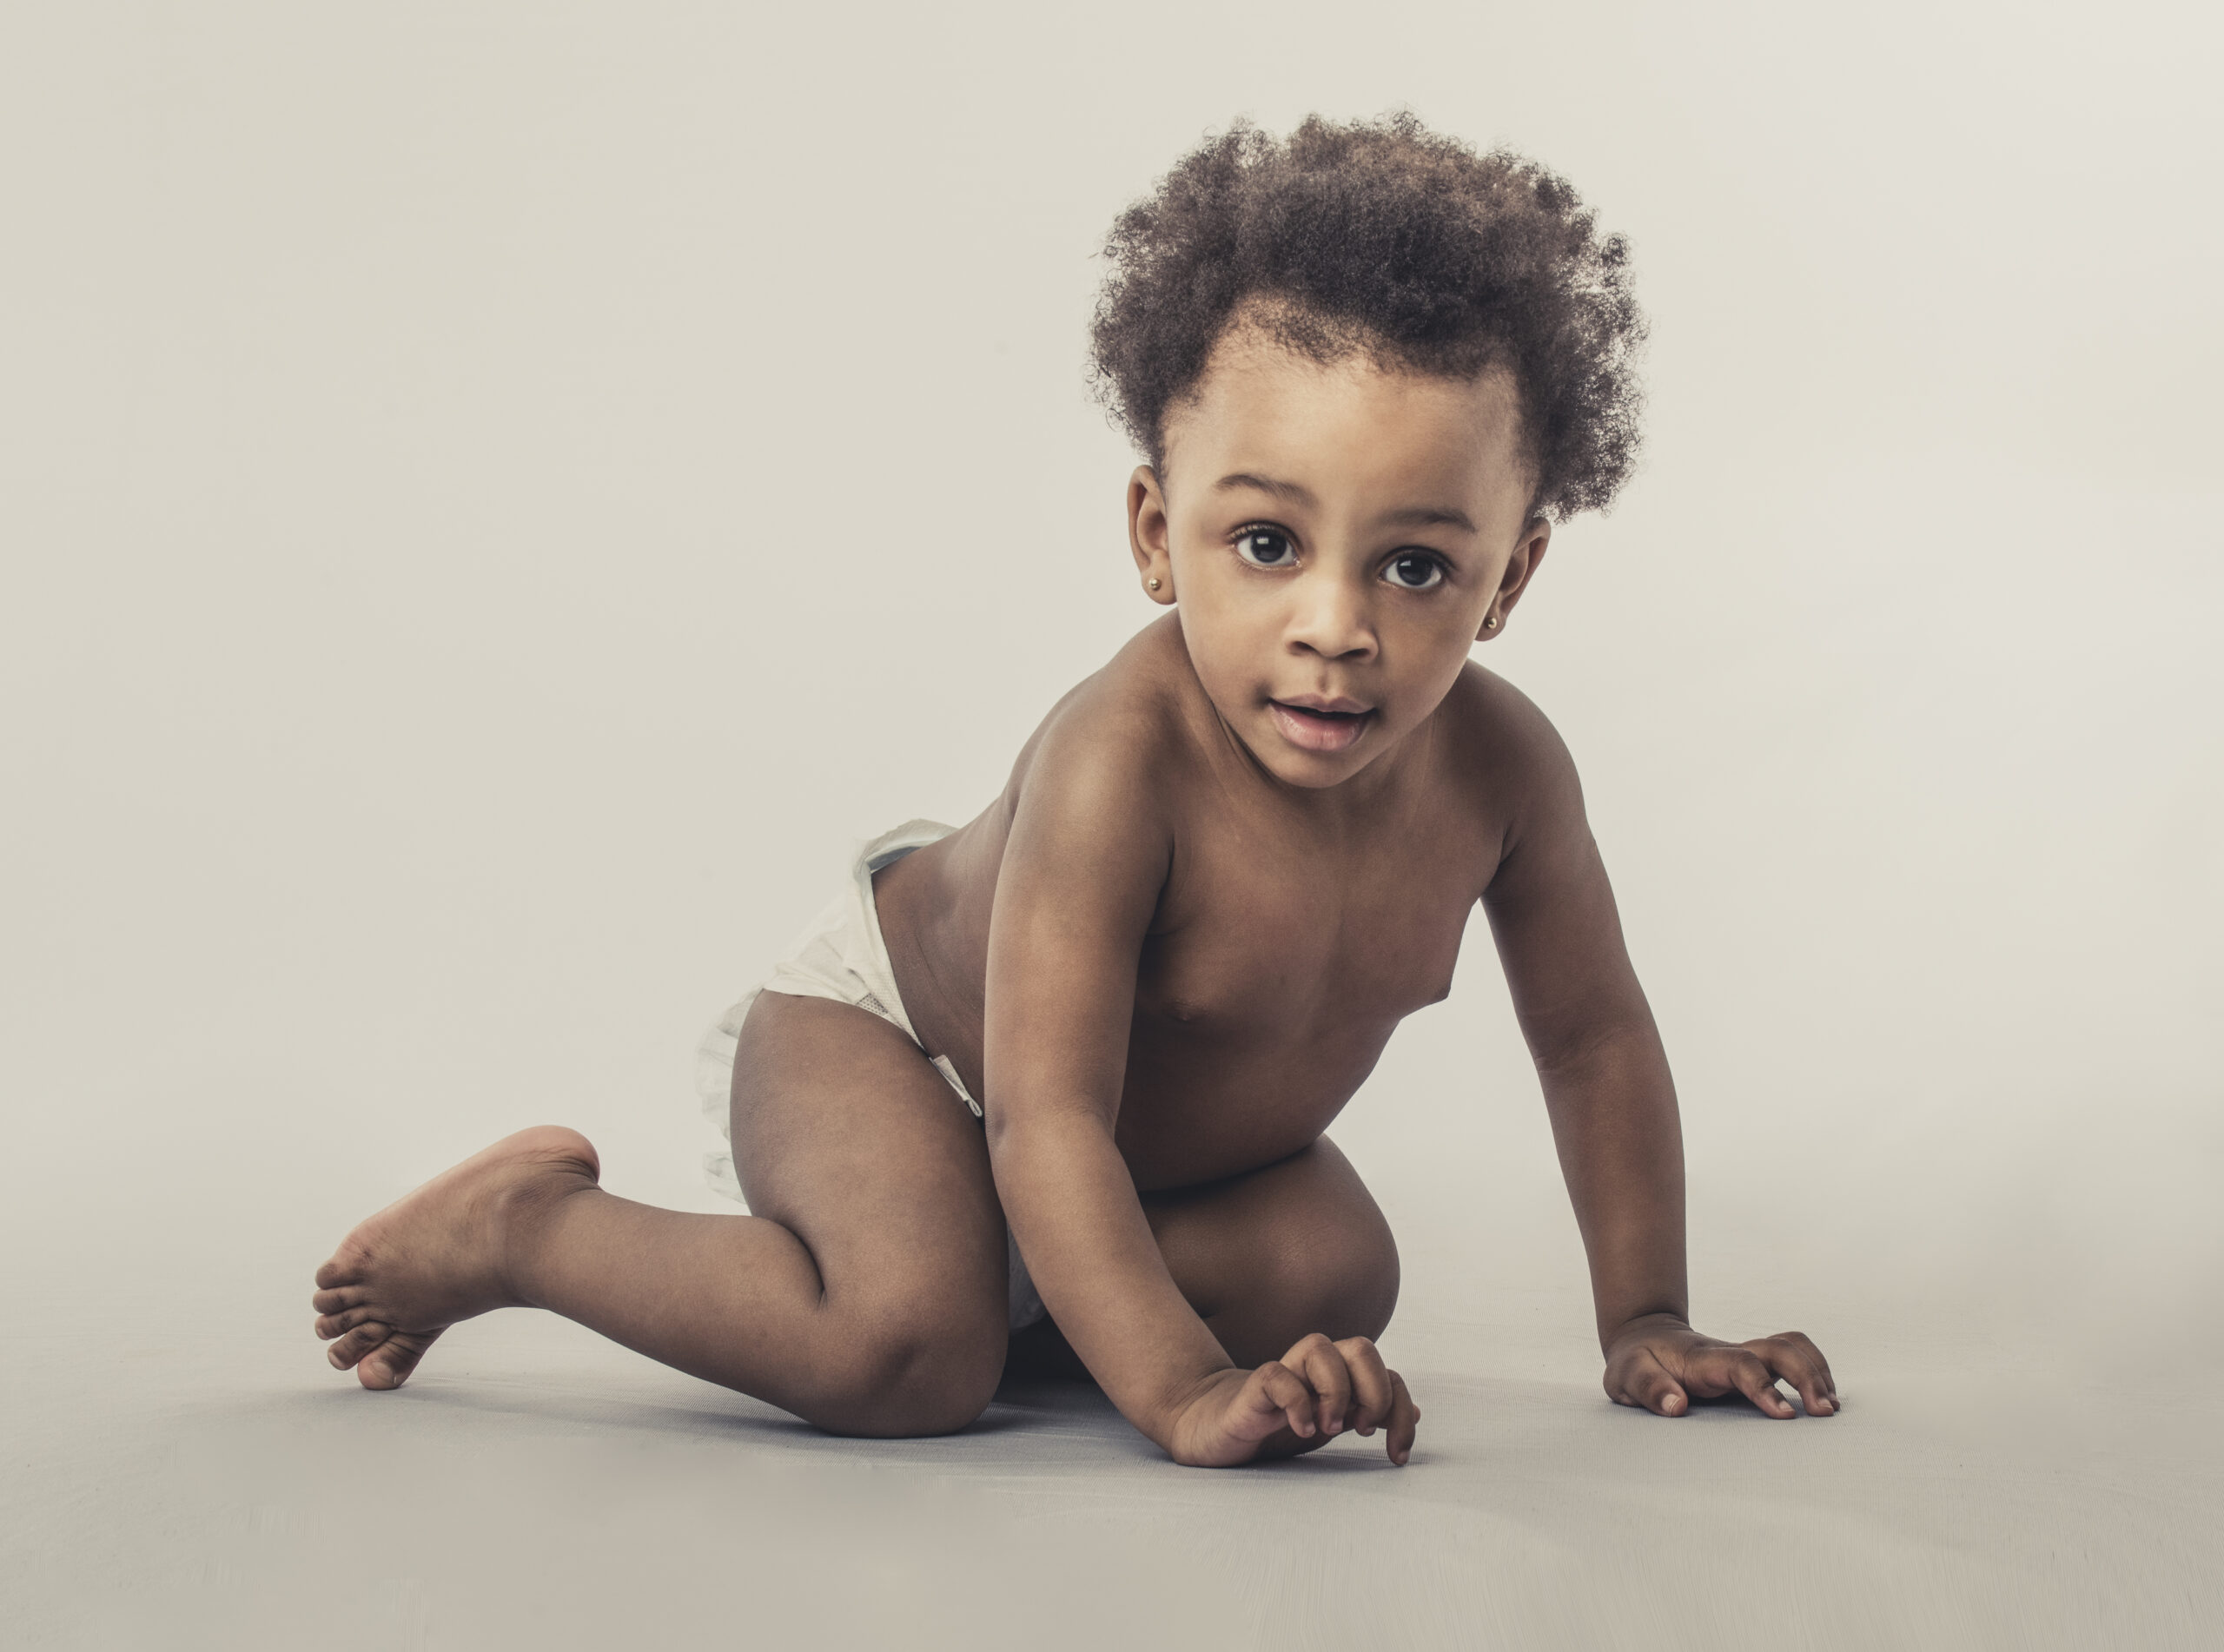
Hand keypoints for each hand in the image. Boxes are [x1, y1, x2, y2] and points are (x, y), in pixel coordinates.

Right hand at [1165, 1333, 1420, 1467]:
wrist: (1213, 1429)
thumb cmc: (1275, 1427)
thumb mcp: (1331, 1424)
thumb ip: (1366, 1412)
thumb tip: (1414, 1409)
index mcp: (1338, 1377)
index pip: (1388, 1375)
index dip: (1401, 1411)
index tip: (1396, 1454)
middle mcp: (1314, 1368)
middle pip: (1362, 1347)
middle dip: (1374, 1390)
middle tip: (1362, 1428)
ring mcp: (1284, 1374)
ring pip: (1320, 1347)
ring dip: (1335, 1390)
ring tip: (1328, 1428)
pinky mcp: (1253, 1389)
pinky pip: (1278, 1376)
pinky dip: (1296, 1402)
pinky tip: (1300, 1429)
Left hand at [1604, 1314, 1837, 1417]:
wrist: (1644, 1337)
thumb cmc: (1636, 1363)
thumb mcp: (1626, 1376)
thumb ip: (1649, 1388)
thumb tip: (1677, 1406)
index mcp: (1702, 1360)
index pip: (1742, 1365)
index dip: (1765, 1387)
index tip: (1786, 1416)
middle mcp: (1729, 1353)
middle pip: (1779, 1348)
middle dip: (1807, 1376)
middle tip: (1825, 1413)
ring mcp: (1744, 1356)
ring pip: (1791, 1347)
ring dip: (1816, 1371)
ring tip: (1830, 1408)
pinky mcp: (1753, 1364)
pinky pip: (1792, 1355)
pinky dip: (1813, 1370)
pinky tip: (1822, 1398)